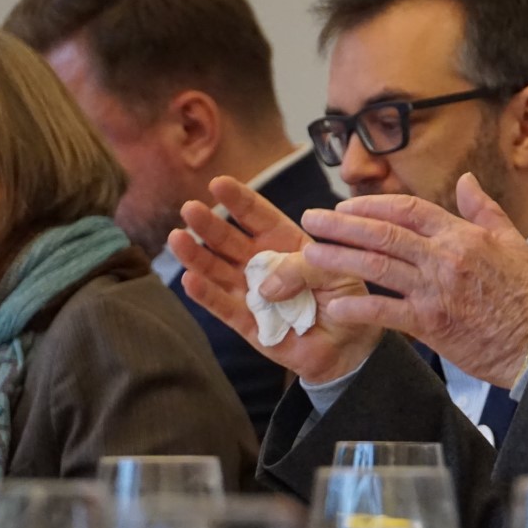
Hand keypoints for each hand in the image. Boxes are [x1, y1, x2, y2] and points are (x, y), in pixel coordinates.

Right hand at [171, 176, 382, 383]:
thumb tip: (265, 285)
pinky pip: (224, 308)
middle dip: (210, 224)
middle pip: (230, 241)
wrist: (350, 343)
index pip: (258, 217)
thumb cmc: (345, 299)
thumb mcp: (337, 271)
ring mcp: (252, 293)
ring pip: (218, 271)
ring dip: (197, 256)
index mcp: (285, 243)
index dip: (239, 201)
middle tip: (189, 208)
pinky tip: (188, 280)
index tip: (218, 183)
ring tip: (176, 238)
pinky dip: (206, 295)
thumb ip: (305, 268)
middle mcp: (262, 265)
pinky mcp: (248, 324)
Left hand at [270, 173, 527, 387]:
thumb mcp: (513, 241)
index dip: (373, 204)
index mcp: (463, 235)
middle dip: (342, 224)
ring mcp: (437, 290)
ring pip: (378, 266)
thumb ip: (484, 209)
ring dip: (339, 258)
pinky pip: (386, 311)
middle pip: (384, 232)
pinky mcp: (432, 324)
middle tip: (312, 219)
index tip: (346, 205)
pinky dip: (359, 306)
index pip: (409, 209)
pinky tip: (335, 303)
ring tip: (310, 253)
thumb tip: (467, 179)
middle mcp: (445, 257)